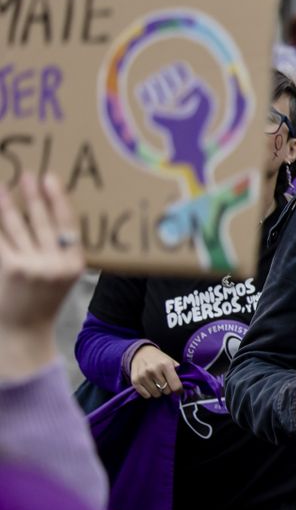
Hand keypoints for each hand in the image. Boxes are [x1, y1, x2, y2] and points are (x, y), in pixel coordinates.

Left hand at [0, 173, 84, 379]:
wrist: (23, 333)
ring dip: (9, 204)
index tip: (51, 179)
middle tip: (27, 175)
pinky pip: (2, 239)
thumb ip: (56, 253)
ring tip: (4, 187)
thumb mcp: (60, 279)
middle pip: (42, 221)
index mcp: (74, 265)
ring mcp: (33, 267)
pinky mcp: (11, 269)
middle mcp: (55, 264)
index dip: (59, 199)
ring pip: (17, 227)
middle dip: (33, 196)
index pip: (68, 224)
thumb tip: (41, 217)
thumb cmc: (40, 303)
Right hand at [129, 344, 181, 399]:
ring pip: (156, 394)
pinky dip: (149, 393)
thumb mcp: (171, 361)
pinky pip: (146, 395)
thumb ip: (178, 372)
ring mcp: (143, 376)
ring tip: (157, 384)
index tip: (179, 391)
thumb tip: (186, 386)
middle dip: (168, 389)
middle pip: (166, 391)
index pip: (175, 385)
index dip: (179, 391)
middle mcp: (154, 370)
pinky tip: (150, 386)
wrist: (140, 352)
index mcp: (165, 365)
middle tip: (166, 384)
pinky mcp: (135, 381)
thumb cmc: (159, 358)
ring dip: (158, 392)